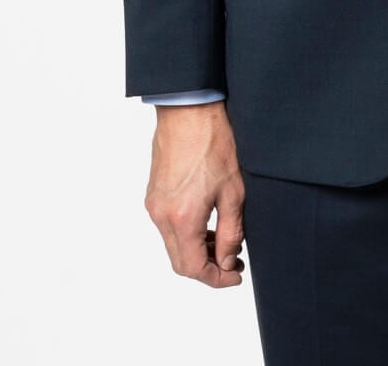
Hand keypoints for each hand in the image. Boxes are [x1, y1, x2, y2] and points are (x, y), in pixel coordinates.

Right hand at [144, 101, 246, 286]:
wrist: (188, 109)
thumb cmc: (213, 142)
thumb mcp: (233, 191)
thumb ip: (230, 232)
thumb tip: (226, 260)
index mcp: (182, 218)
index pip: (193, 268)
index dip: (215, 278)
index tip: (234, 275)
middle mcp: (161, 215)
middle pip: (179, 261)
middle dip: (206, 268)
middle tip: (232, 261)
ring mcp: (153, 204)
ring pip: (172, 244)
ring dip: (195, 250)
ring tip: (222, 242)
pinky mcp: (152, 194)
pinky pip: (167, 226)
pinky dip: (185, 233)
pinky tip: (206, 223)